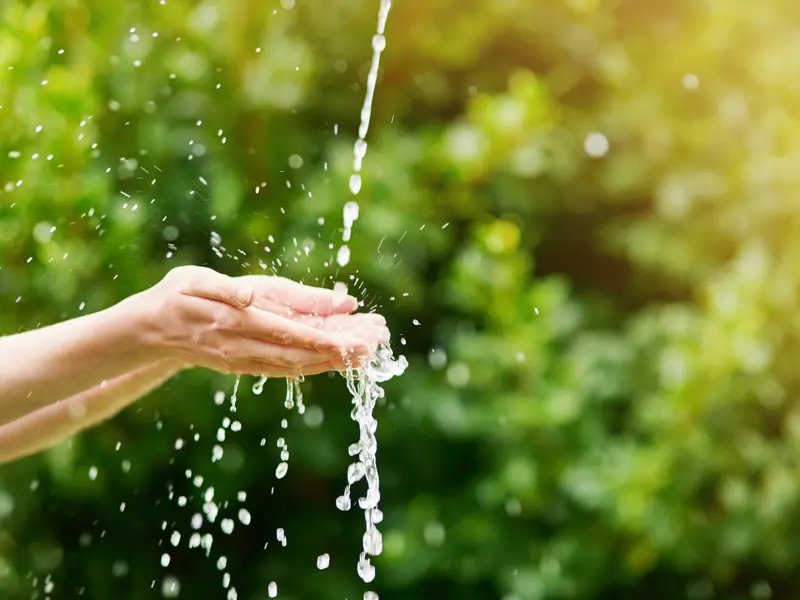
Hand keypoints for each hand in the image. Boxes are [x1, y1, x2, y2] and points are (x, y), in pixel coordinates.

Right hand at [126, 266, 386, 376]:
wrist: (151, 329)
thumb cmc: (177, 296)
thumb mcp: (197, 281)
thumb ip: (228, 290)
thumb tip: (252, 297)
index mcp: (237, 323)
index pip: (291, 334)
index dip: (327, 339)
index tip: (358, 339)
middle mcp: (246, 348)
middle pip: (303, 354)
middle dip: (342, 350)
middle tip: (378, 342)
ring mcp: (247, 361)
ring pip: (298, 365)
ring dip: (334, 360)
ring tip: (368, 352)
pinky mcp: (247, 366)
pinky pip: (286, 368)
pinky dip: (315, 365)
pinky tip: (337, 361)